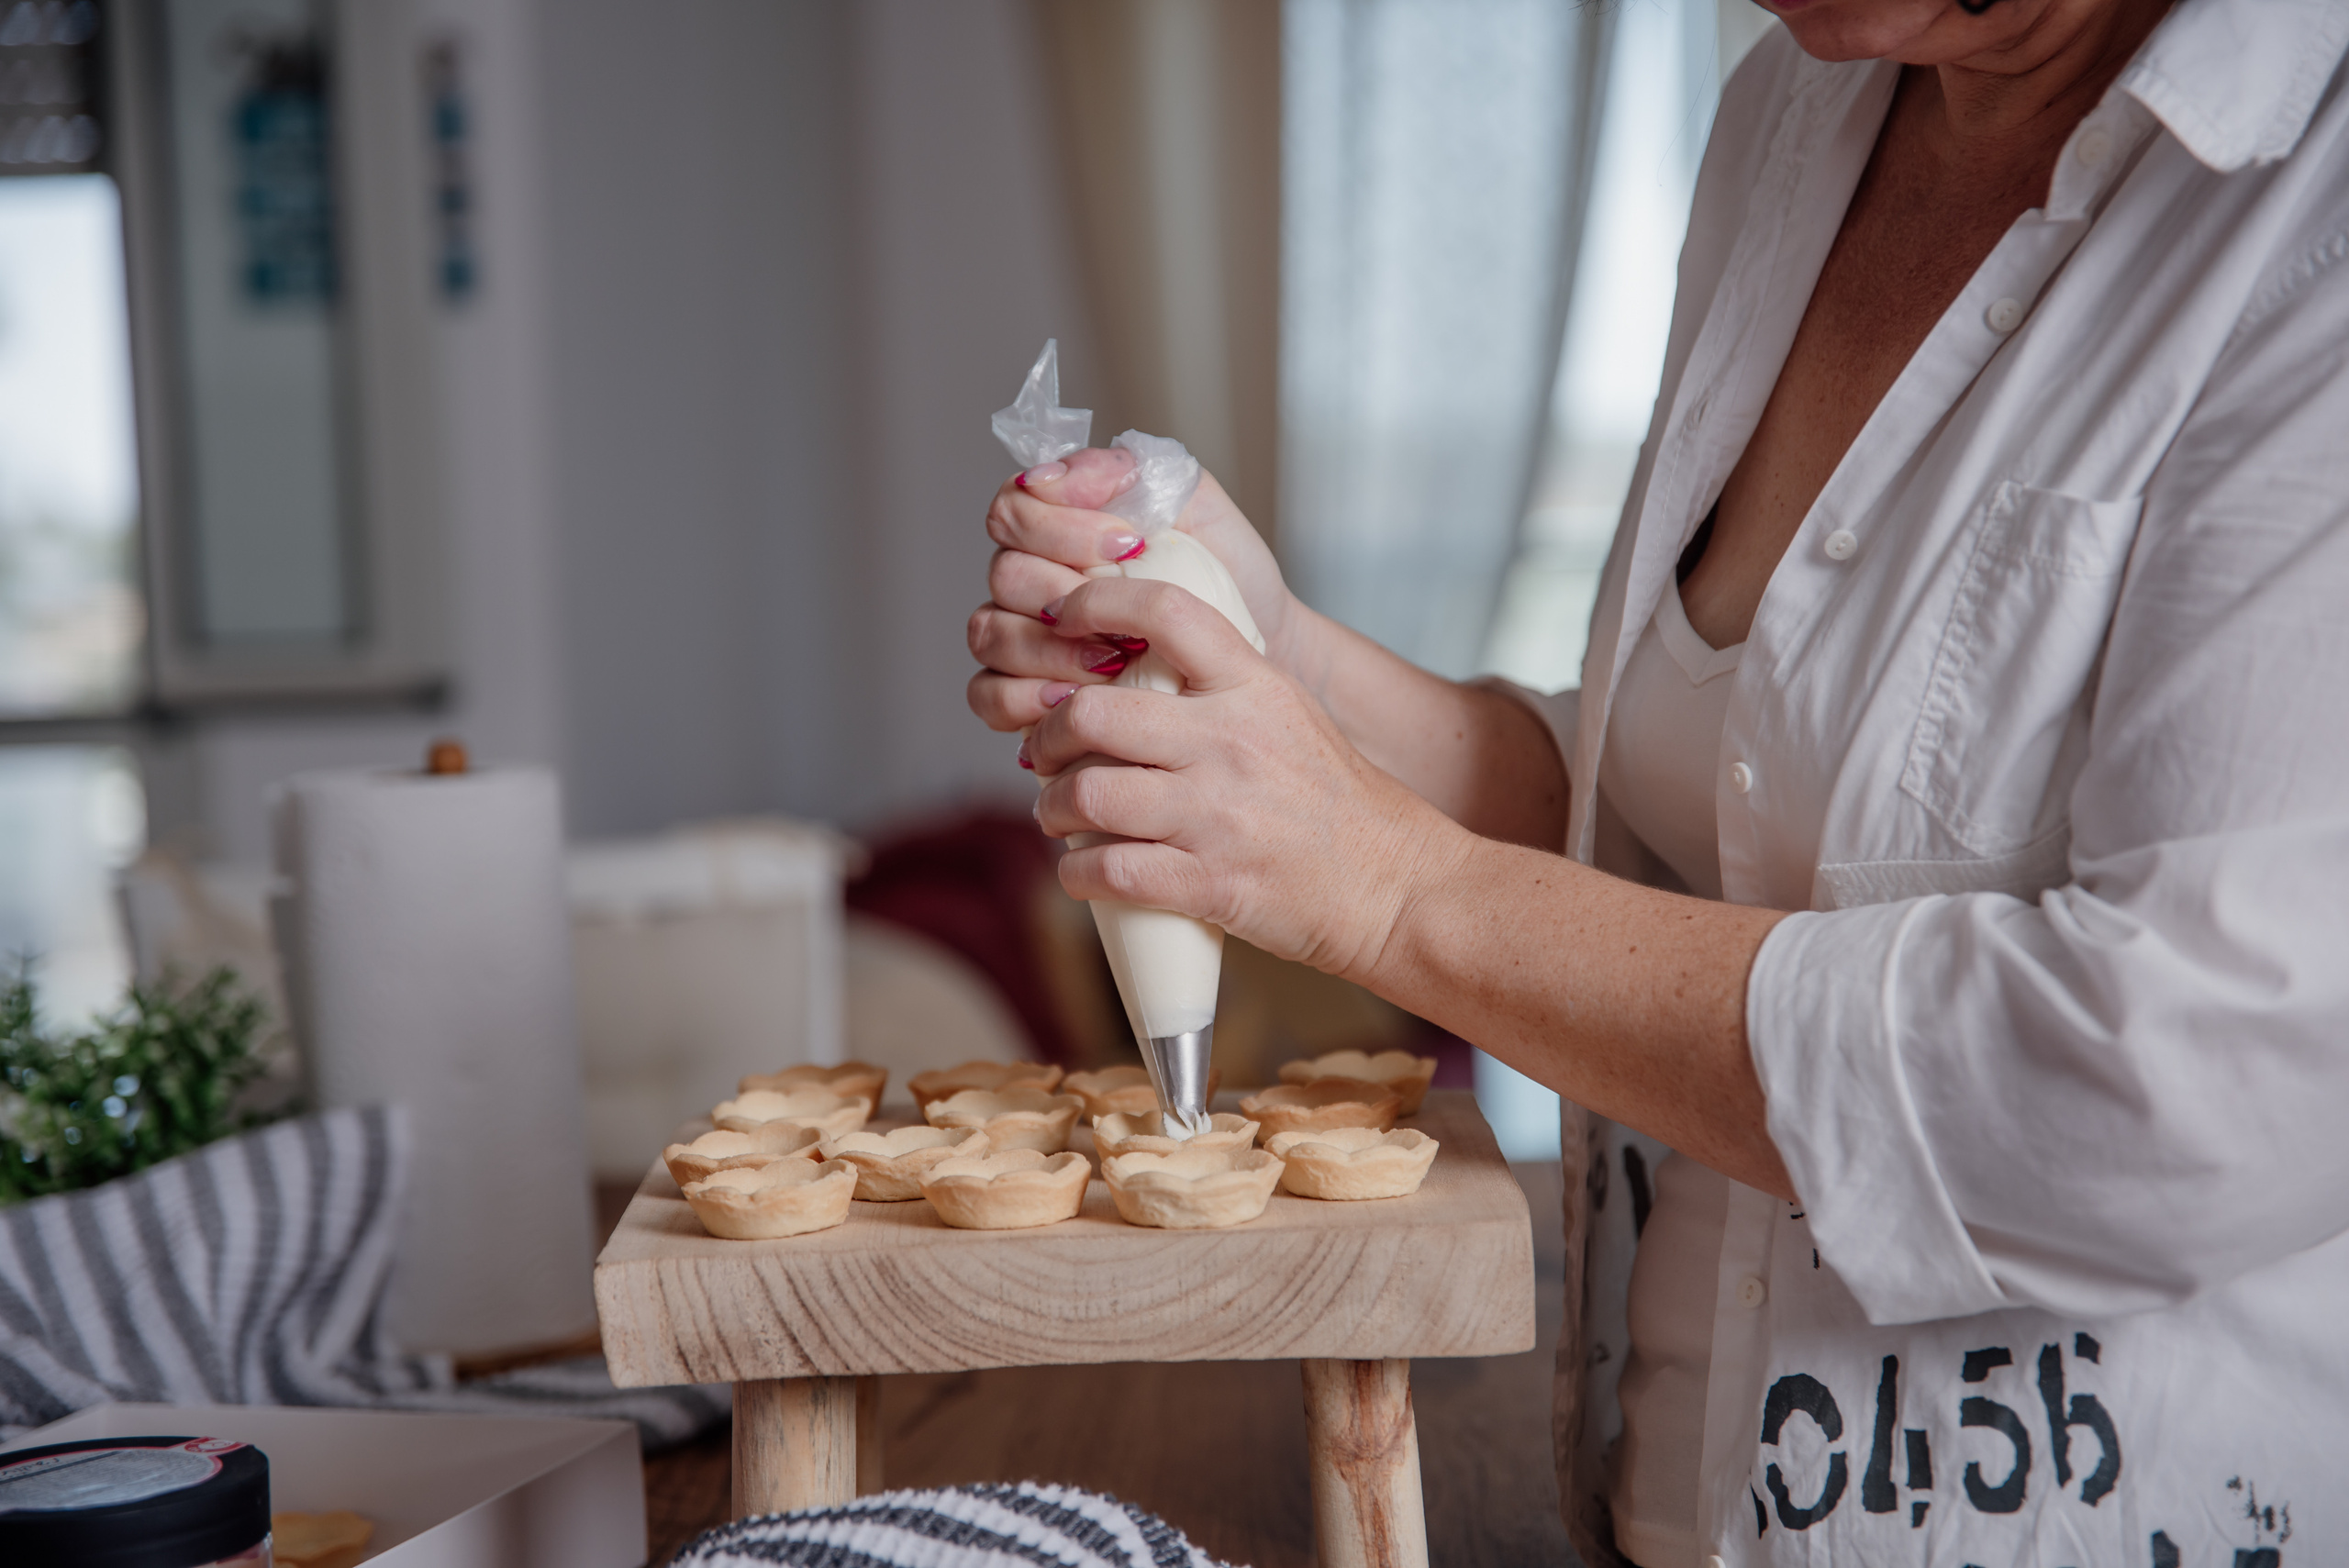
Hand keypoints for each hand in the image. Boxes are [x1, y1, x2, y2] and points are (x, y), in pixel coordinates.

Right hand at [967, 448, 1305, 735]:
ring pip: (989, 633)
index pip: (1013, 508)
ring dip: (1047, 650)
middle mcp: (1029, 576)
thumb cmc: (1226, 572)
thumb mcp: (1196, 502)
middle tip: (1125, 616)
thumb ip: (1130, 467)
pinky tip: (1073, 698)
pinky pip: (987, 695)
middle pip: (1003, 575)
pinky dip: (1021, 698)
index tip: (1128, 545)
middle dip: (1064, 592)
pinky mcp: (1022, 692)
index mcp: (1056, 522)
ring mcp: (1020, 634)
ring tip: (1110, 663)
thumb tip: (1056, 474)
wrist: (1261, 642)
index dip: (1059, 528)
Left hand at [1025, 572, 1472, 981]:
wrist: (1395, 887)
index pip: (1163, 611)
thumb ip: (1221, 687)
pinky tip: (1081, 872)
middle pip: (1091, 712)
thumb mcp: (1290, 714)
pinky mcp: (1209, 882)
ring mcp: (1218, 814)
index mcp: (1253, 687)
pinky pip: (1107, 870)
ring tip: (1058, 814)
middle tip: (1042, 751)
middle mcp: (1231, 742)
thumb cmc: (1338, 805)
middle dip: (1045, 735)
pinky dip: (1077, 874)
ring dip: (1052, 808)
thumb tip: (1134, 670)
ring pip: (1086, 795)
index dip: (1093, 601)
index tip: (1058, 617)